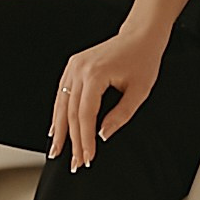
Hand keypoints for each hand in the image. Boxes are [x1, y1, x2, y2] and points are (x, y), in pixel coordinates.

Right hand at [48, 22, 165, 170]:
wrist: (140, 35)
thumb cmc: (143, 60)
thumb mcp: (139, 91)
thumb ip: (121, 115)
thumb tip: (103, 135)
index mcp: (95, 74)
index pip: (85, 115)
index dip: (85, 139)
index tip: (88, 158)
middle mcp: (79, 69)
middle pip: (70, 112)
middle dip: (72, 141)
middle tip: (73, 163)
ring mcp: (74, 66)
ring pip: (61, 104)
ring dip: (59, 130)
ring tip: (56, 151)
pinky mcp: (73, 66)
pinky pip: (62, 93)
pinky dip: (58, 113)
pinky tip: (56, 129)